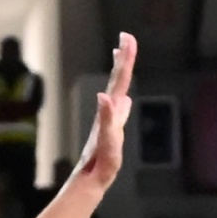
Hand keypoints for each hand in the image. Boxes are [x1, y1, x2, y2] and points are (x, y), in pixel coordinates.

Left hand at [75, 33, 137, 190]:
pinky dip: (119, 96)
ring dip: (120, 72)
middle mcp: (109, 112)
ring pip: (117, 91)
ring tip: (121, 55)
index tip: (127, 38)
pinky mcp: (111, 131)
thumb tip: (105, 96)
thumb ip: (108, 120)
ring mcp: (110, 121)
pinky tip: (122, 98)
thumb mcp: (106, 142)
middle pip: (118, 81)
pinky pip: (117, 107)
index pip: (120, 81)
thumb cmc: (99, 164)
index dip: (126, 61)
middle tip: (127, 37)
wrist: (90, 180)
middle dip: (124, 60)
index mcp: (110, 112)